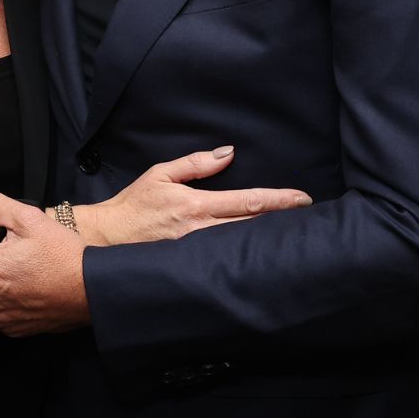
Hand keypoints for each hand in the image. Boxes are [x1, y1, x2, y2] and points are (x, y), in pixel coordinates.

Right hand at [73, 145, 310, 245]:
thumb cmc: (134, 204)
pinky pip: (226, 257)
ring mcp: (198, 252)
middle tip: (310, 216)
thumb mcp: (161, 174)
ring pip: (243, 244)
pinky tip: (262, 252)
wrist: (108, 238)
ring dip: (269, 237)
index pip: (247, 200)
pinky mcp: (193, 265)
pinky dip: (247, 252)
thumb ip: (196, 164)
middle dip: (283, 220)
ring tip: (294, 232)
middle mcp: (201, 231)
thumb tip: (228, 154)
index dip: (279, 199)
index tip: (303, 198)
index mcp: (196, 205)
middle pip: (253, 225)